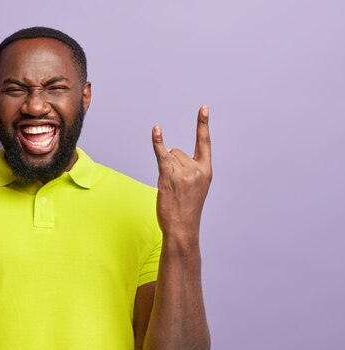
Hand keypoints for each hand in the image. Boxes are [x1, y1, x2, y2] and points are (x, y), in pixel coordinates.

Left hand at [152, 105, 211, 236]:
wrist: (182, 228)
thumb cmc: (186, 210)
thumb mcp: (196, 188)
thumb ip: (190, 170)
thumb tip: (170, 153)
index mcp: (206, 171)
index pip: (205, 143)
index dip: (203, 124)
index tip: (203, 108)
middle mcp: (197, 169)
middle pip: (177, 152)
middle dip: (172, 166)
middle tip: (175, 187)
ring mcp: (183, 172)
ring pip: (168, 157)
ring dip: (164, 169)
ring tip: (170, 189)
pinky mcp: (169, 175)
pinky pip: (161, 153)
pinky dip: (157, 141)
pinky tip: (156, 130)